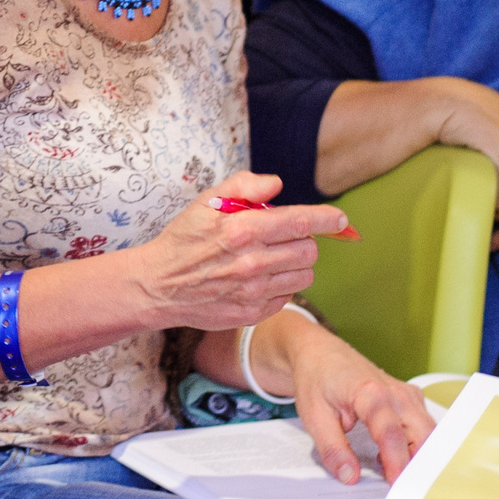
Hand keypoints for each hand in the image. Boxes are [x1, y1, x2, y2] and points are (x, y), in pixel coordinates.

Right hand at [125, 174, 347, 331]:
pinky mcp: (252, 313)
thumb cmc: (184, 238)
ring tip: (273, 256)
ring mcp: (253, 292)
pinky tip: (260, 276)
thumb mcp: (206, 201)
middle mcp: (251, 262)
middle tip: (284, 235)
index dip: (327, 219)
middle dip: (305, 239)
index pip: (299, 221)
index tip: (340, 219)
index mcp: (241, 229)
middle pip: (309, 250)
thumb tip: (277, 184)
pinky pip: (288, 295)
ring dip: (296, 262)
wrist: (158, 285)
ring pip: (304, 274)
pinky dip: (282, 283)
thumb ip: (244, 185)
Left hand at [266, 321, 436, 485]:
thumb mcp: (314, 416)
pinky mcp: (409, 398)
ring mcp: (406, 394)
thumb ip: (333, 449)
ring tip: (392, 472)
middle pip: (421, 433)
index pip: (391, 434)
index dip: (396, 462)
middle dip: (416, 463)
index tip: (394, 484)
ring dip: (417, 454)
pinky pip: (423, 425)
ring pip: (427, 431)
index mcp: (371, 393)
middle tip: (399, 487)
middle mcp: (395, 392)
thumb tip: (348, 475)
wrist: (319, 353)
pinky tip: (394, 455)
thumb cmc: (317, 378)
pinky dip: (416, 444)